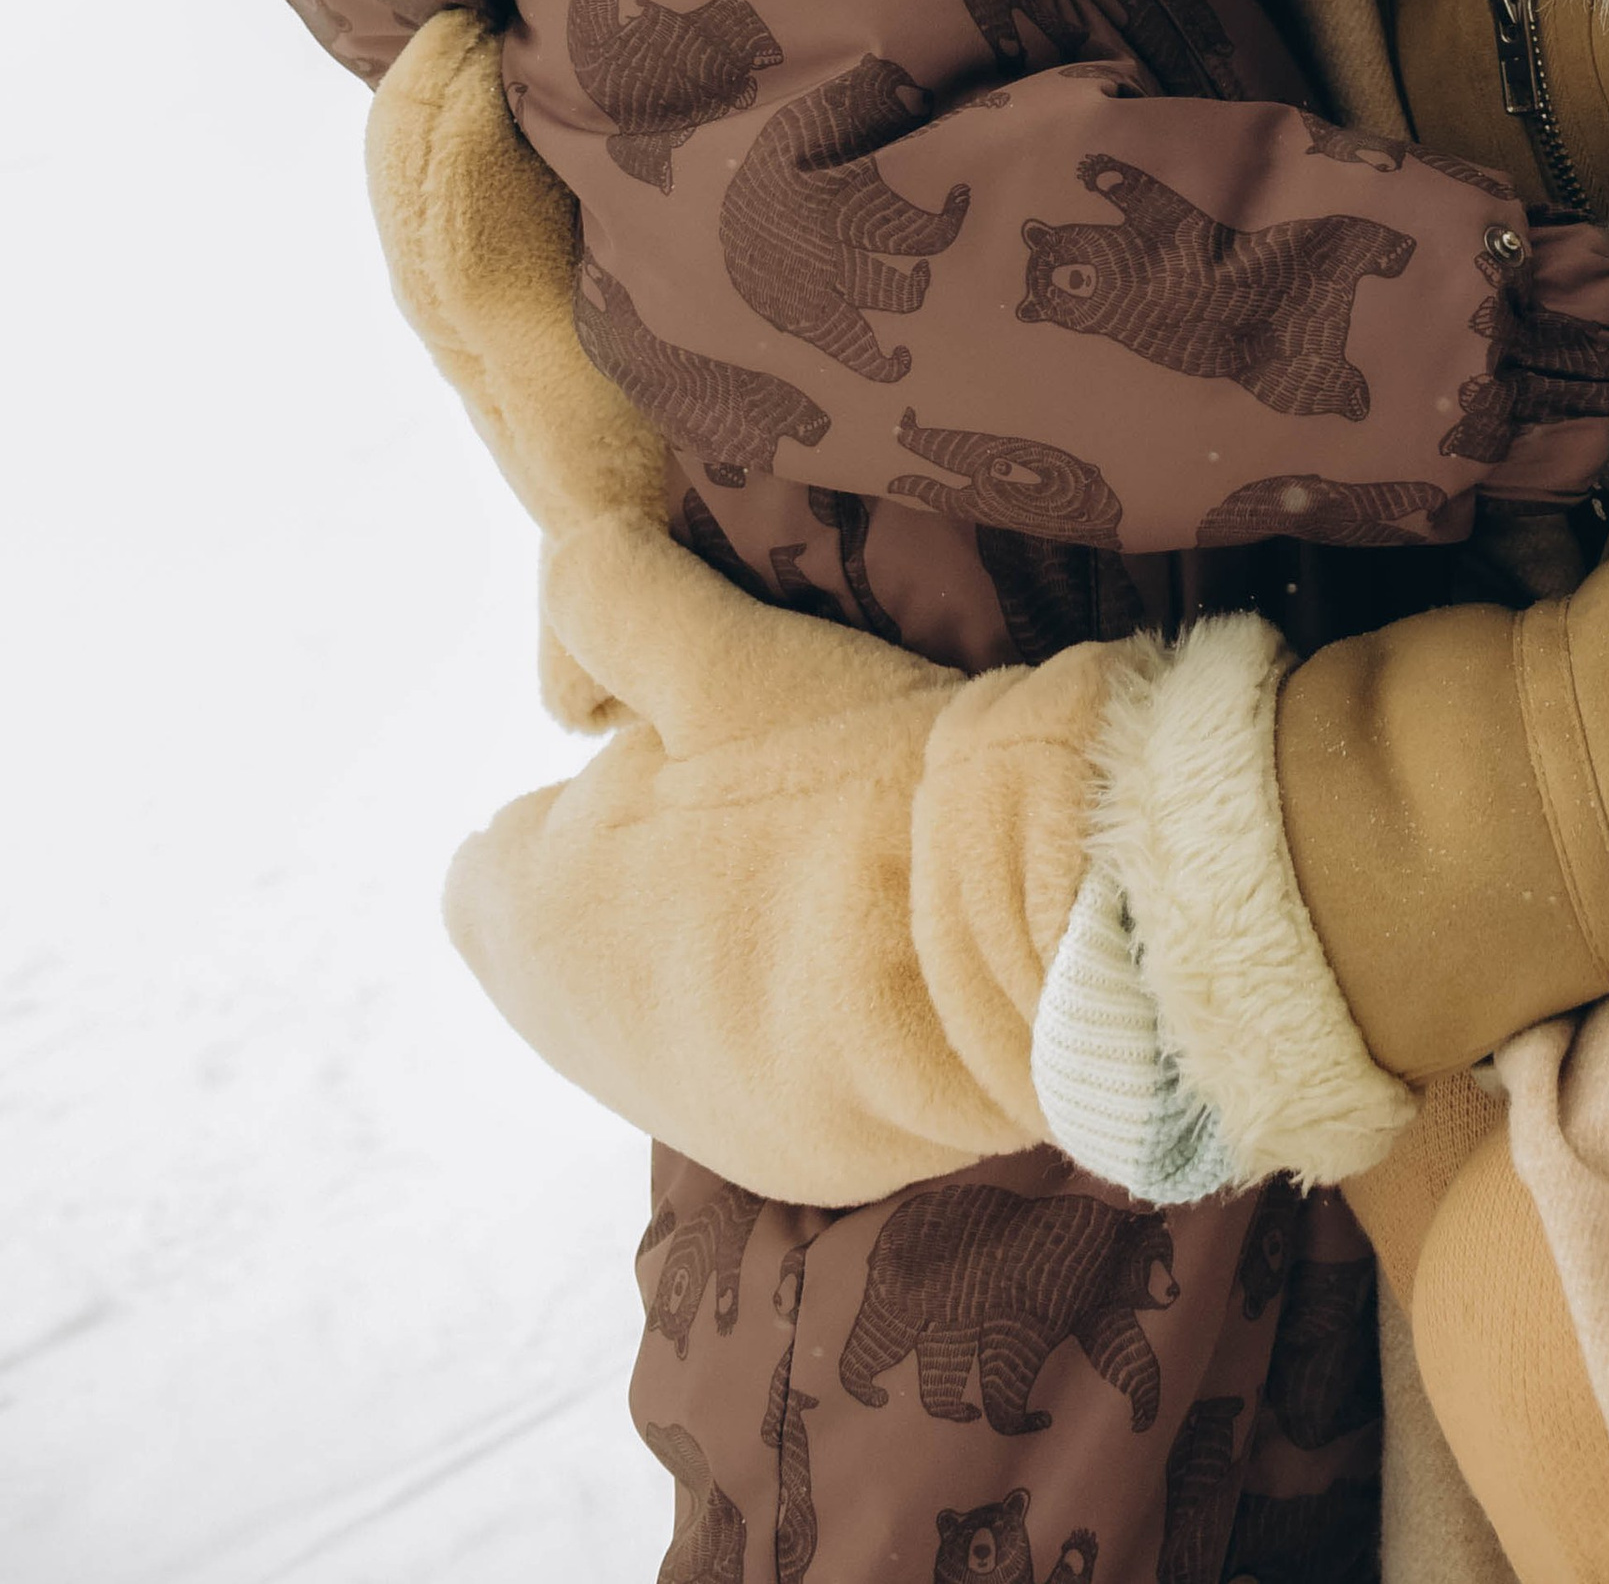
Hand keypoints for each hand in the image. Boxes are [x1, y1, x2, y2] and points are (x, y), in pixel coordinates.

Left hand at [444, 510, 1107, 1205]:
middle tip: (761, 814)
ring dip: (717, 952)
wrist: (1007, 947)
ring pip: (665, 1012)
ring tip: (826, 880)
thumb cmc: (848, 784)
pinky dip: (796, 1025)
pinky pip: (759, 1074)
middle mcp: (576, 1031)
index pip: (488, 867)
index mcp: (533, 908)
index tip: (669, 764)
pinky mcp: (779, 1158)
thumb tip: (564, 562)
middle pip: (578, 945)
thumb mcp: (724, 654)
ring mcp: (678, 1107)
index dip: (571, 812)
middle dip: (644, 884)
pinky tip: (871, 967)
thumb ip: (617, 604)